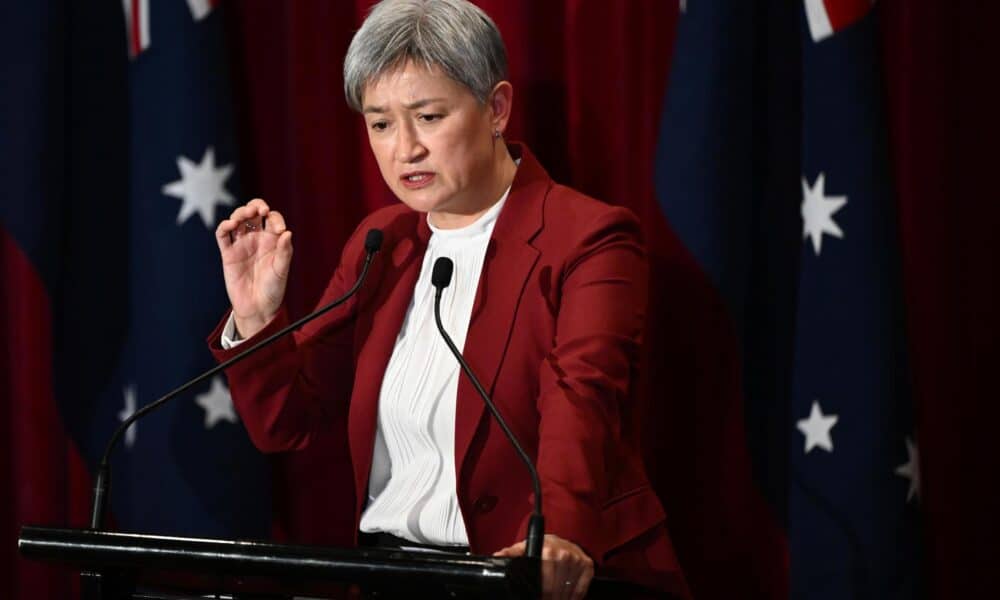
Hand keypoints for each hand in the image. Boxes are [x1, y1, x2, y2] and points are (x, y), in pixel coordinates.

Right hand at [215, 198, 292, 337]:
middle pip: (253, 213)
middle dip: (256, 206)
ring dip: (240, 212)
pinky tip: (230, 224)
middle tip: (260, 210)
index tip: (279, 230)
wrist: (258, 307)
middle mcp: (257, 239)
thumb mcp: (282, 270)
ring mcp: (241, 244)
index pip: (272, 219)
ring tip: (245, 215)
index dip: (275, 218)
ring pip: (238, 220)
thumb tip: (287, 233)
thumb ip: (284, 251)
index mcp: (272, 240)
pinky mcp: (228, 253)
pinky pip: (223, 235)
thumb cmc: (274, 289)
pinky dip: (224, 226)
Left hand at [494, 534, 593, 599]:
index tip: (538, 598)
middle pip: (557, 589)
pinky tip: (567, 598)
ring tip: (555, 599)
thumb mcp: (524, 548)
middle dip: (550, 598)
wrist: (560, 539)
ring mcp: (577, 559)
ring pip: (569, 590)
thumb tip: (497, 556)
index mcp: (547, 551)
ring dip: (562, 598)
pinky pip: (581, 588)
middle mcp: (564, 554)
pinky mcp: (587, 564)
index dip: (542, 595)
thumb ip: (511, 554)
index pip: (546, 583)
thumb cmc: (540, 546)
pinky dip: (575, 597)